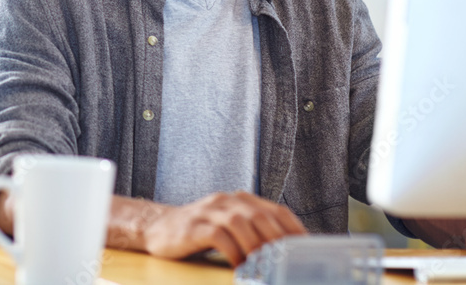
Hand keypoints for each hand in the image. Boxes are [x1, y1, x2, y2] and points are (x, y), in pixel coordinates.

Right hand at [139, 191, 306, 265]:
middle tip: (286, 263)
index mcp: (240, 199)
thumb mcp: (229, 225)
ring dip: (255, 247)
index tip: (307, 250)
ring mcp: (209, 211)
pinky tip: (237, 265)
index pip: (276, 210)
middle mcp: (226, 201)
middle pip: (260, 216)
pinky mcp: (194, 226)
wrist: (158, 228)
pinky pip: (218, 236)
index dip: (294, 229)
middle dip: (277, 240)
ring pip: (240, 224)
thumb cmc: (200, 232)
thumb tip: (285, 253)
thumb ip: (254, 231)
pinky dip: (232, 252)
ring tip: (262, 266)